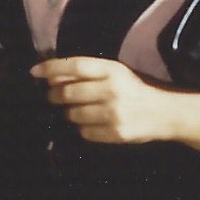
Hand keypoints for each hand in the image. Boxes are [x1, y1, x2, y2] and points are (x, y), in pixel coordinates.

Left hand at [33, 56, 180, 147]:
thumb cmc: (136, 90)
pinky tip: (93, 123)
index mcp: (113, 70)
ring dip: (70, 113)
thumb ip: (87, 74)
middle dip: (55, 96)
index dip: (52, 68)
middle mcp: (112, 90)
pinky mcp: (115, 133)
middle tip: (53, 97)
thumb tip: (52, 76)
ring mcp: (114, 114)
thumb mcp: (116, 74)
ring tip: (77, 111)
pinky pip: (85, 132)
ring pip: (74, 115)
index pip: (75, 66)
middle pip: (69, 93)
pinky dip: (83, 128)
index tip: (34, 72)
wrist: (165, 113)